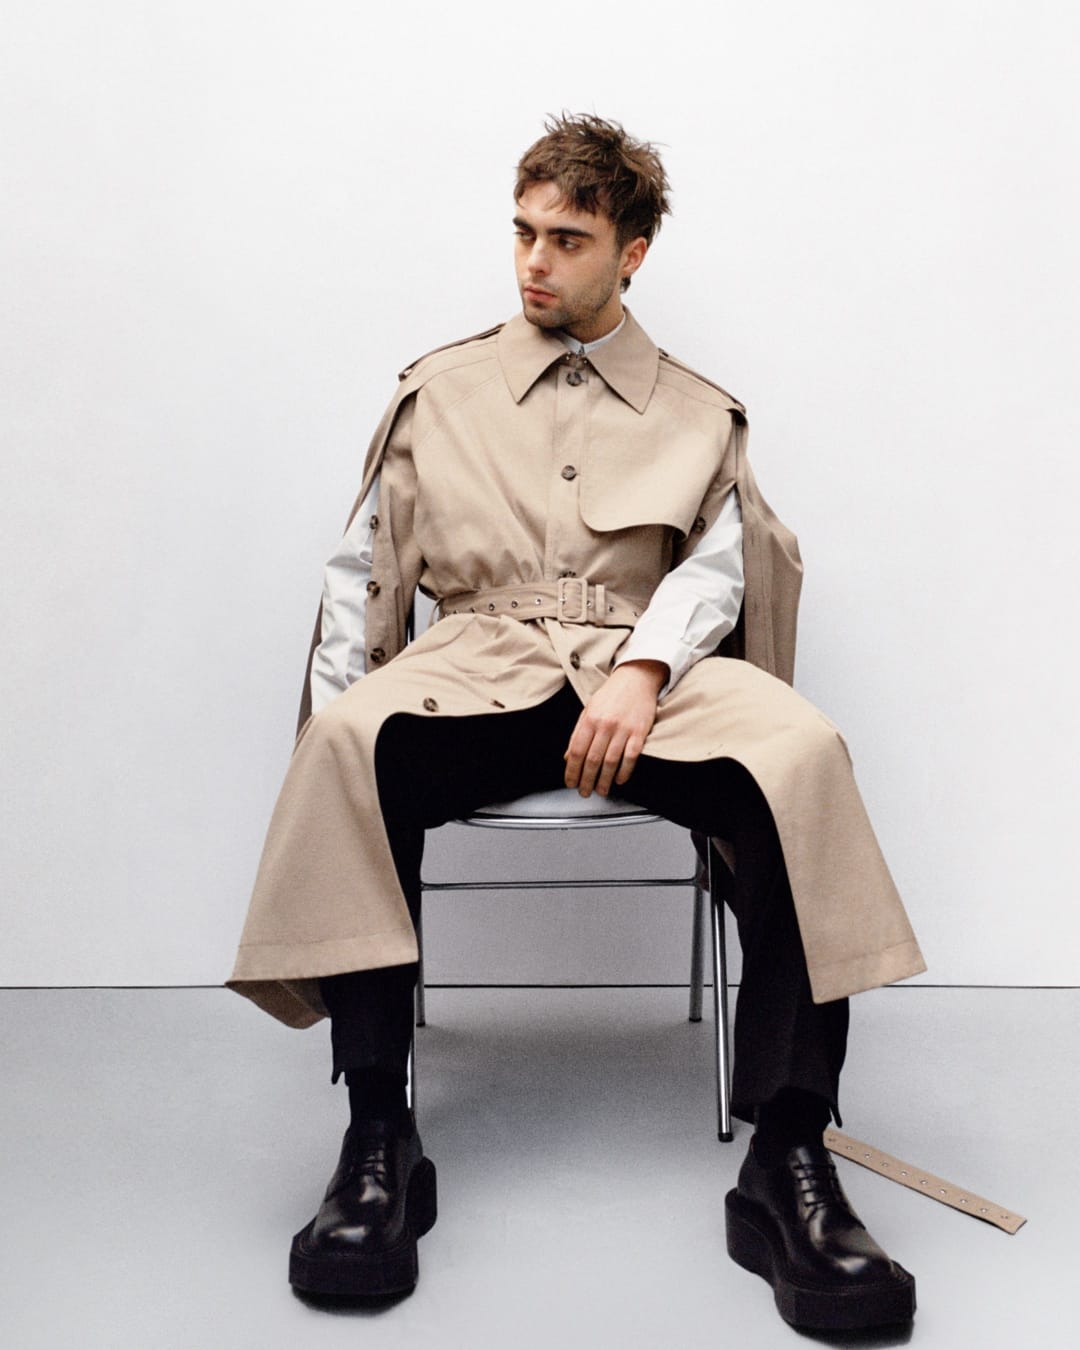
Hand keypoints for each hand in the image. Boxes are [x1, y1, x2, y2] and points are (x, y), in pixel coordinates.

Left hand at [563, 660, 667, 796]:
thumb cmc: (611, 695)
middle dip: (586, 780)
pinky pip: (630, 757)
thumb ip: (578, 733)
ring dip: (604, 781)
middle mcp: (605, 725)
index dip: (572, 771)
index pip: (576, 751)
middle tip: (584, 792)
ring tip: (601, 790)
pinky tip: (619, 780)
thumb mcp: (589, 710)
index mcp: (590, 720)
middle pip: (592, 760)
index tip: (570, 782)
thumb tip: (568, 757)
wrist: (636, 678)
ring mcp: (623, 729)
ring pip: (610, 762)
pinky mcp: (639, 732)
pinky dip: (624, 772)